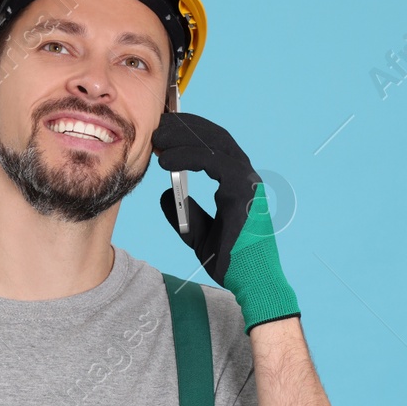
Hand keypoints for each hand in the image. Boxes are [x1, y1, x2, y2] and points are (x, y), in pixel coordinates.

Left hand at [151, 111, 299, 333]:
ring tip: (157, 139)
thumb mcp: (197, 233)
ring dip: (183, 137)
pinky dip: (188, 156)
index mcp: (236, 184)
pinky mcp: (243, 190)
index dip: (190, 134)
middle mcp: (245, 177)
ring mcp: (247, 182)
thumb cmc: (230, 261)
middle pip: (215, 138)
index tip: (165, 132)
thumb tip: (164, 192)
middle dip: (186, 127)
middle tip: (159, 125)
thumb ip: (183, 211)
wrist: (249, 281)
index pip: (215, 146)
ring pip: (215, 144)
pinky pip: (214, 162)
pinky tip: (166, 161)